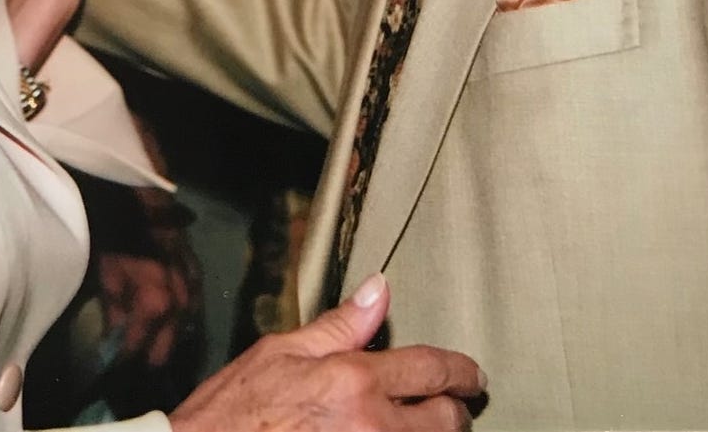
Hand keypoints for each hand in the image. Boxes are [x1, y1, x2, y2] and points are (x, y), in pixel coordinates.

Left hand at [98, 189, 202, 367]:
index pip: (141, 352)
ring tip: (152, 350)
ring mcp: (193, 285)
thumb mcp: (105, 279)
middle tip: (135, 370)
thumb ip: (113, 317)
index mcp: (155, 305)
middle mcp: (180, 301)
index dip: (126, 366)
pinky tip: (172, 322)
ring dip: (168, 340)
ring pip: (185, 328)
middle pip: (168, 347)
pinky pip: (194, 304)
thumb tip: (113, 347)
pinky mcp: (197, 270)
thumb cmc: (113, 236)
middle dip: (150, 359)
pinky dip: (182, 317)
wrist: (134, 194)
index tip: (116, 379)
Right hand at [170, 275, 484, 431]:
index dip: (461, 371)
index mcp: (353, 380)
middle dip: (453, 410)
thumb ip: (340, 326)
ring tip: (425, 426)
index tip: (472, 375)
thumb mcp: (281, 352)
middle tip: (450, 404)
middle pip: (446, 421)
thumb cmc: (235, 410)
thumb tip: (380, 289)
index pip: (431, 369)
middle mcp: (372, 426)